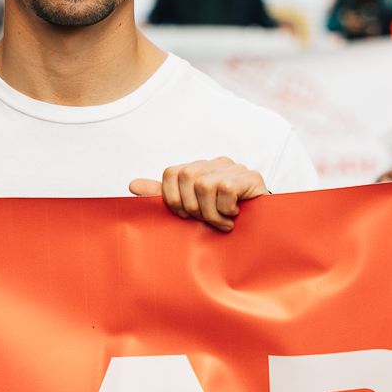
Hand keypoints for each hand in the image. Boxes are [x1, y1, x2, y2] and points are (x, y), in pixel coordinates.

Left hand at [129, 157, 266, 232]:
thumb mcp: (190, 209)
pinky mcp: (250, 176)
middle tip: (205, 221)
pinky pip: (226, 189)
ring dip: (211, 212)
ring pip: (205, 184)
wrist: (259, 228)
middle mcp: (214, 163)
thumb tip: (132, 185)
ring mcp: (233, 168)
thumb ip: (163, 196)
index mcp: (198, 169)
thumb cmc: (221, 217)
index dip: (172, 198)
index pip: (171, 173)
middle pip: (186, 176)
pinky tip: (234, 215)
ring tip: (222, 222)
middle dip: (192, 207)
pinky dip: (226, 209)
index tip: (184, 216)